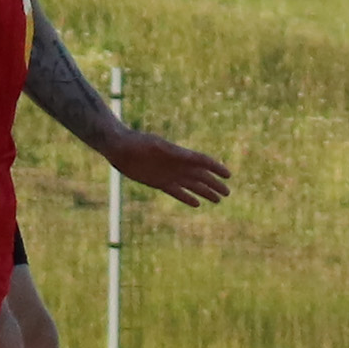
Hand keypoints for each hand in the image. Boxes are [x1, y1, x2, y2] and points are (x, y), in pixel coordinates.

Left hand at [112, 131, 231, 206]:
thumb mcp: (157, 146)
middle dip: (214, 184)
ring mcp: (169, 174)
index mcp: (180, 154)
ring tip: (218, 199)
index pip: (203, 161)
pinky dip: (187, 198)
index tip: (228, 175)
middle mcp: (177, 165)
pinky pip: (177, 192)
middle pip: (201, 176)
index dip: (216, 167)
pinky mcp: (159, 183)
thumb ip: (173, 153)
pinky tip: (197, 203)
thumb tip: (191, 158)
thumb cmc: (138, 143)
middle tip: (228, 192)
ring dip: (205, 192)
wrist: (120, 147)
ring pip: (192, 185)